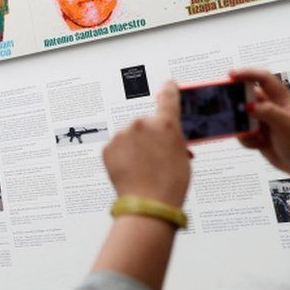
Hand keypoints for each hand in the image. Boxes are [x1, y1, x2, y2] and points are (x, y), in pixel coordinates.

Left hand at [103, 82, 190, 207]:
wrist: (149, 203)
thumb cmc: (170, 184)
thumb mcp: (182, 157)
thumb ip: (172, 138)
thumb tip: (166, 135)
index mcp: (166, 124)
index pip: (169, 98)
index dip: (169, 90)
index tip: (168, 85)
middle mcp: (142, 124)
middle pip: (145, 124)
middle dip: (148, 137)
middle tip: (154, 159)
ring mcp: (122, 135)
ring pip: (129, 137)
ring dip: (133, 147)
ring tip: (142, 168)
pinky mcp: (108, 147)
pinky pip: (116, 148)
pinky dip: (121, 156)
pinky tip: (130, 170)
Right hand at [230, 69, 289, 178]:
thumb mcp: (287, 125)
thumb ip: (267, 112)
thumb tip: (246, 104)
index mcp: (282, 101)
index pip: (264, 80)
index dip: (248, 74)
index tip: (231, 76)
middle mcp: (272, 109)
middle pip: (249, 97)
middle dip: (238, 102)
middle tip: (228, 108)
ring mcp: (265, 123)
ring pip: (244, 117)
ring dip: (241, 125)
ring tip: (247, 134)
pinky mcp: (260, 137)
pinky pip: (244, 133)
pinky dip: (245, 138)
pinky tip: (256, 145)